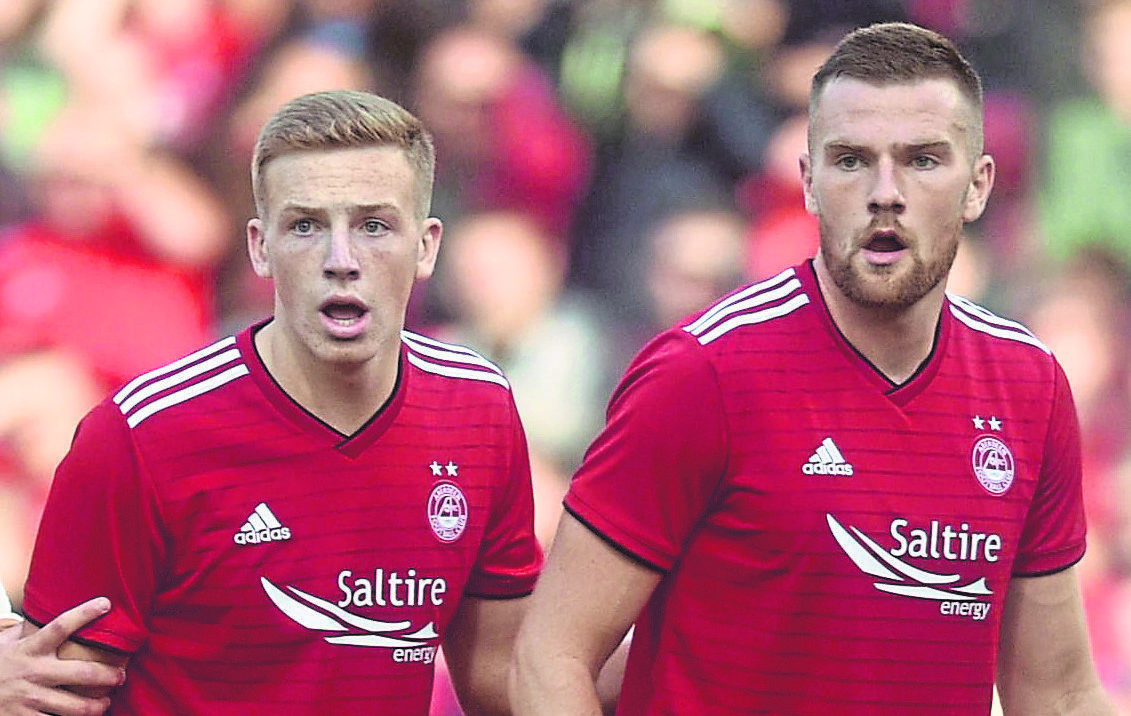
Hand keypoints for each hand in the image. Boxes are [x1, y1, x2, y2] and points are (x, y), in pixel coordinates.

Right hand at [0, 598, 121, 714]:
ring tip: (106, 702)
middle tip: (121, 675)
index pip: (60, 626)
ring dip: (98, 706)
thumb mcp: (7, 644)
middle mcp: (34, 673)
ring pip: (77, 706)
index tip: (106, 603)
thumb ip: (28, 630)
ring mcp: (30, 699)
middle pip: (83, 672)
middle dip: (109, 675)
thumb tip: (47, 608)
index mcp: (30, 649)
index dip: (84, 613)